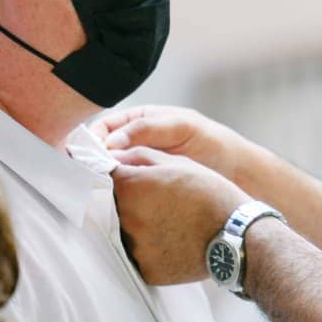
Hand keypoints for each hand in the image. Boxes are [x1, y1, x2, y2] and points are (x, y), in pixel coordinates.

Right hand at [95, 106, 251, 184]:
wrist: (238, 172)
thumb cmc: (213, 143)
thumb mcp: (182, 127)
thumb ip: (148, 128)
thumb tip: (110, 142)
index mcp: (140, 121)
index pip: (104, 127)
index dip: (91, 139)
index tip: (85, 154)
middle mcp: (135, 143)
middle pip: (101, 151)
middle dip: (90, 160)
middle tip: (83, 173)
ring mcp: (140, 167)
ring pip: (110, 172)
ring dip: (100, 179)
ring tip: (94, 188)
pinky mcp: (146, 188)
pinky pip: (124, 189)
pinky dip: (116, 193)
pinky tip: (112, 200)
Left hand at [110, 146, 248, 284]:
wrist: (236, 236)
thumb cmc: (211, 194)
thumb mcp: (179, 163)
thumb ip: (141, 156)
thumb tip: (112, 156)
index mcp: (131, 186)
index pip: (105, 178)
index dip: (118, 177)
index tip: (132, 181)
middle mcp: (126, 218)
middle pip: (113, 208)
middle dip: (130, 203)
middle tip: (160, 204)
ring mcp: (135, 247)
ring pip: (125, 233)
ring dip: (140, 227)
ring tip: (170, 223)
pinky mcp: (145, 269)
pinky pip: (140, 256)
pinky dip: (152, 249)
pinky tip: (174, 241)